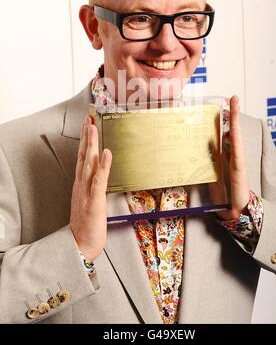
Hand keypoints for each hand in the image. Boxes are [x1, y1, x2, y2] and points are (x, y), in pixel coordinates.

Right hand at [70, 115, 111, 261]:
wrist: (80, 244)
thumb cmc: (86, 224)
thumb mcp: (88, 201)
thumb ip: (92, 186)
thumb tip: (99, 174)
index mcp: (80, 184)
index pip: (82, 157)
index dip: (84, 139)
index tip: (86, 123)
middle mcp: (81, 184)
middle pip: (83, 155)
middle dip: (86, 135)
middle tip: (88, 117)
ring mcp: (87, 191)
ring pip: (89, 163)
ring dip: (91, 144)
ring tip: (93, 128)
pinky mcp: (95, 200)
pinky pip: (99, 180)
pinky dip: (104, 166)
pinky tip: (107, 153)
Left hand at [209, 95, 249, 220]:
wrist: (232, 209)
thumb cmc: (221, 193)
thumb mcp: (210, 172)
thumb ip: (208, 158)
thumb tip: (205, 143)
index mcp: (224, 155)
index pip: (224, 133)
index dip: (222, 120)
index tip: (220, 106)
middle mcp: (232, 154)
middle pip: (232, 129)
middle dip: (232, 113)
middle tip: (231, 97)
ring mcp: (237, 159)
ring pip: (236, 134)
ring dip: (235, 118)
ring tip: (234, 103)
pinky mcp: (239, 166)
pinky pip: (237, 147)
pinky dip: (236, 135)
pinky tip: (234, 126)